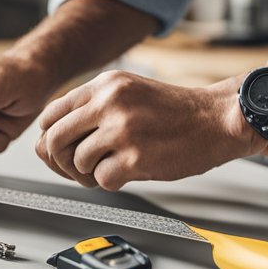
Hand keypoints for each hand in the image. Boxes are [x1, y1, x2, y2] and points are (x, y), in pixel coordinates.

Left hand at [35, 70, 266, 190]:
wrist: (218, 119)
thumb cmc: (176, 112)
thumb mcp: (130, 93)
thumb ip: (94, 108)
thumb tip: (55, 138)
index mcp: (105, 85)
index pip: (52, 114)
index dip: (50, 139)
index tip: (60, 151)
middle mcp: (110, 103)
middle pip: (55, 140)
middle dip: (61, 161)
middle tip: (77, 169)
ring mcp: (122, 130)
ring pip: (77, 162)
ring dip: (89, 174)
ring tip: (109, 169)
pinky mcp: (136, 158)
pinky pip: (102, 180)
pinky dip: (110, 183)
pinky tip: (126, 174)